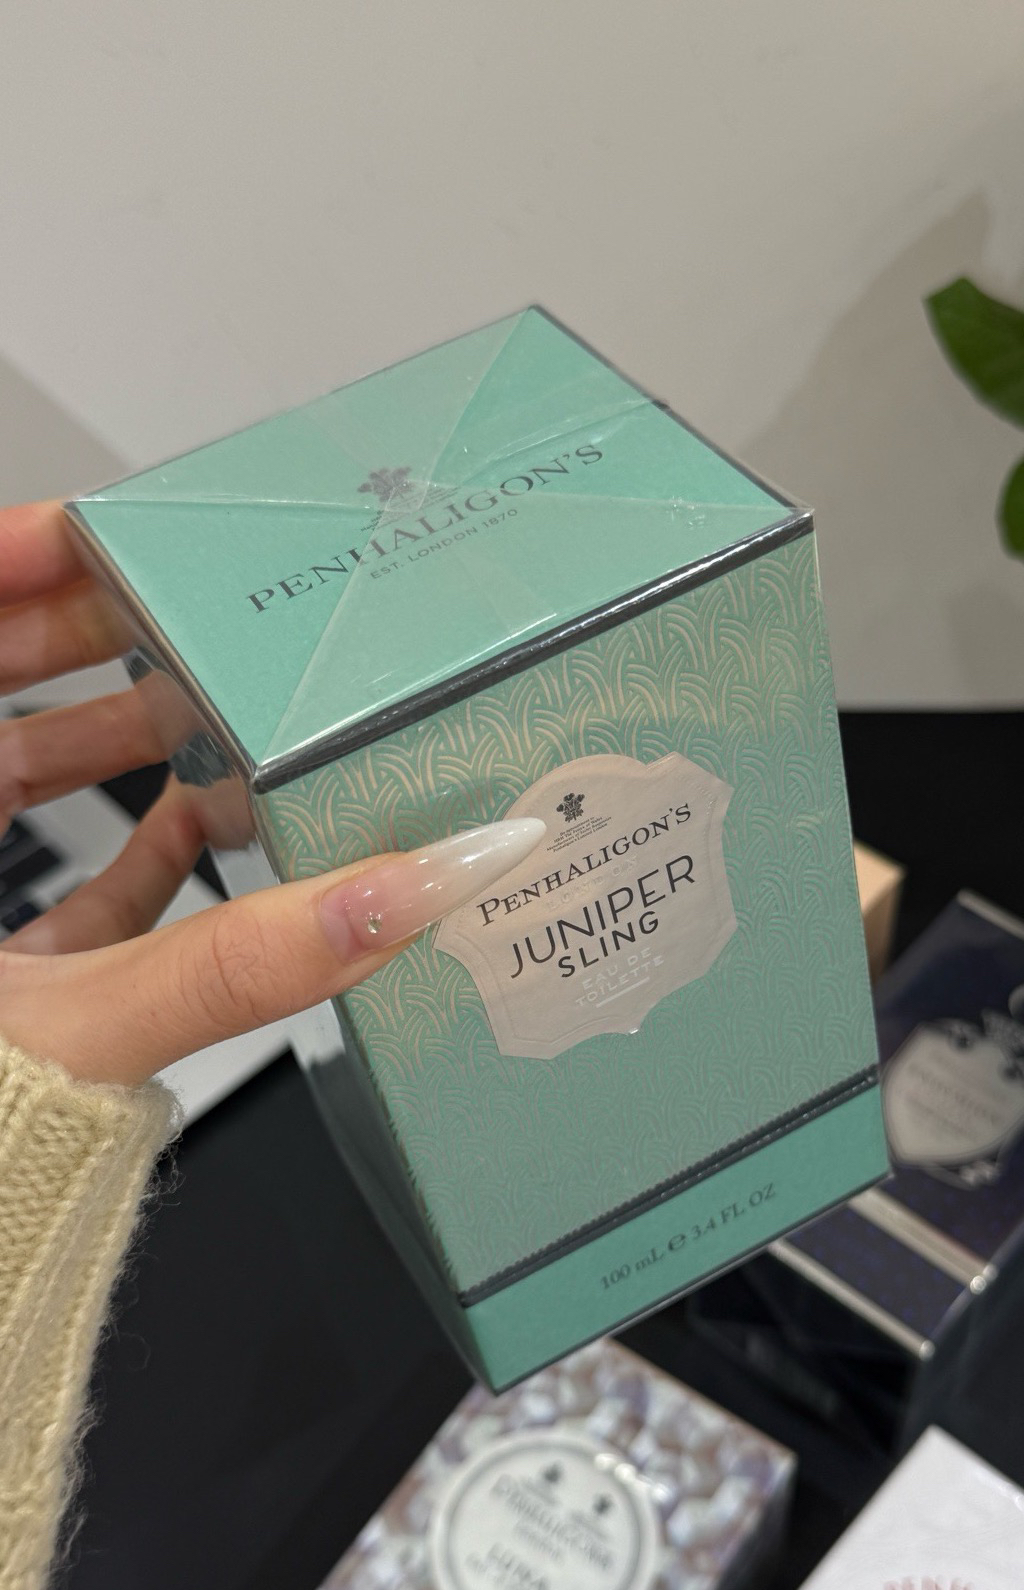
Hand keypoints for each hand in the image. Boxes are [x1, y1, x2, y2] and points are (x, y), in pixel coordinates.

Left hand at [0, 502, 541, 1086]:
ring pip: (5, 784)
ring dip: (106, 749)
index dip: (11, 566)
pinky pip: (40, 882)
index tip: (86, 528)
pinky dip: (115, 855)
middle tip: (172, 605)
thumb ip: (242, 965)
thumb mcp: (84, 1029)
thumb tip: (388, 901)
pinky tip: (201, 842)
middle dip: (77, 646)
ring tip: (207, 712)